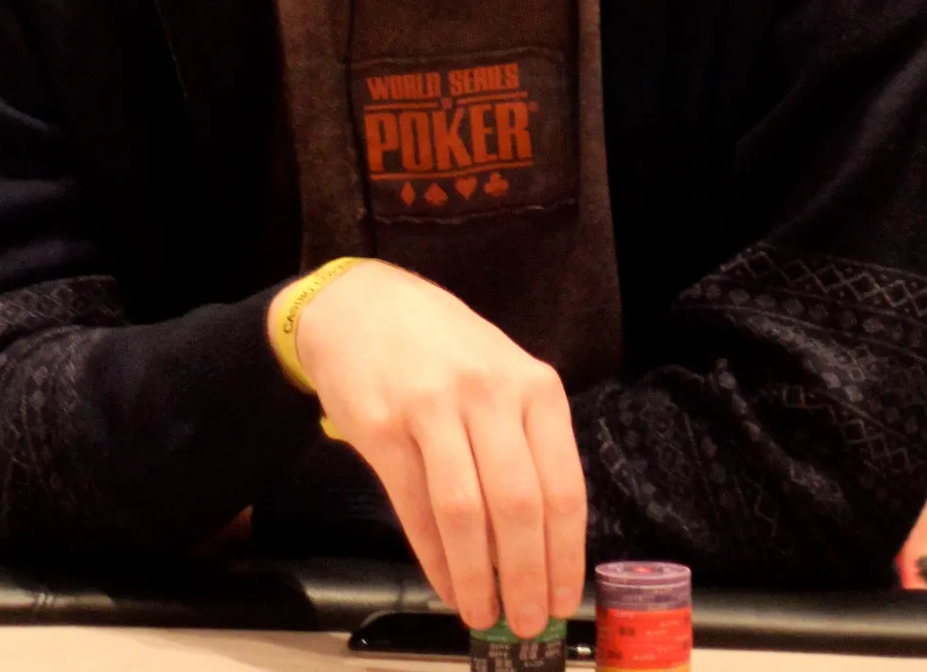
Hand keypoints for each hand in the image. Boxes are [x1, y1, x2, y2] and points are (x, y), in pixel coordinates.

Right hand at [291, 260, 585, 636]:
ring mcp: (434, 408)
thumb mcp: (501, 375)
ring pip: (466, 513)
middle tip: (527, 621)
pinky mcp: (384, 427)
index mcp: (533, 385)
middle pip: (519, 506)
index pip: (562, 485)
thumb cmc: (444, 347)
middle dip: (526, 577)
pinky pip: (416, 509)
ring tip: (484, 614)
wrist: (361, 304)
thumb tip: (542, 544)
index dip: (564, 555)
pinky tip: (447, 585)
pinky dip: (435, 560)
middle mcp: (489, 393)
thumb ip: (524, 444)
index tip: (563, 599)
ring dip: (478, 578)